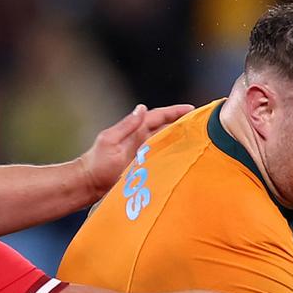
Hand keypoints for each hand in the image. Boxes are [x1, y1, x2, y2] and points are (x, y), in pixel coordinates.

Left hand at [78, 103, 194, 198]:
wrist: (89, 184)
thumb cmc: (97, 163)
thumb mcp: (110, 140)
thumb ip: (127, 125)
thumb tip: (142, 107)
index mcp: (135, 131)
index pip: (158, 117)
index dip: (175, 112)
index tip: (192, 110)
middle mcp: (141, 141)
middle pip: (166, 129)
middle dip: (183, 124)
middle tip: (204, 123)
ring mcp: (144, 155)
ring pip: (167, 144)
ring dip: (181, 140)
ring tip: (200, 139)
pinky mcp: (144, 168)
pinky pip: (163, 159)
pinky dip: (174, 157)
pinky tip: (186, 159)